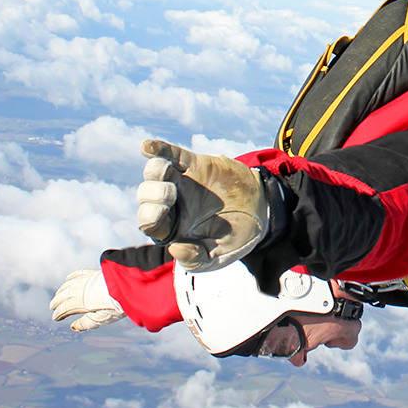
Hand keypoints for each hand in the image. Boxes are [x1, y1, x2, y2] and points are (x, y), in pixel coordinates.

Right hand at [50, 268, 126, 331]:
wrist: (129, 286)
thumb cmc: (116, 305)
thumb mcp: (100, 319)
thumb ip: (85, 324)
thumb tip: (73, 327)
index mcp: (80, 302)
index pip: (65, 308)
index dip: (58, 313)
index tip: (55, 317)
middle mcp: (81, 289)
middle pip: (64, 295)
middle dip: (57, 301)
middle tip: (52, 306)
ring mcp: (87, 280)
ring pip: (70, 284)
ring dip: (62, 289)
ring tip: (58, 294)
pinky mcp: (95, 272)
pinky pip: (80, 273)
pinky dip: (72, 276)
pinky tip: (68, 278)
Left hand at [137, 140, 267, 271]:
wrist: (262, 211)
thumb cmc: (235, 237)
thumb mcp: (218, 257)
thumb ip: (195, 260)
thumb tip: (173, 248)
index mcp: (173, 227)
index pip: (148, 222)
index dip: (149, 216)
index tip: (163, 215)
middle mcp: (173, 203)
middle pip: (145, 195)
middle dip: (151, 194)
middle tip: (170, 195)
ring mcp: (184, 181)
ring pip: (155, 171)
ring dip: (155, 171)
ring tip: (168, 174)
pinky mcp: (197, 164)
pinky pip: (173, 154)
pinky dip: (158, 149)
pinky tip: (147, 147)